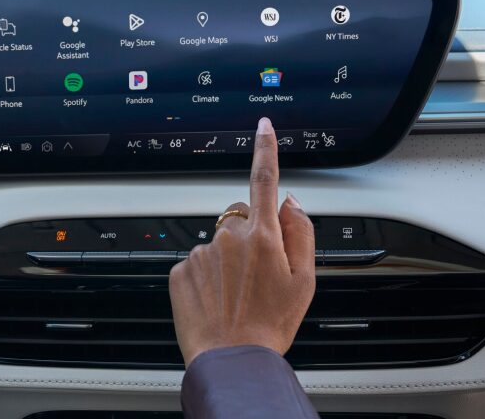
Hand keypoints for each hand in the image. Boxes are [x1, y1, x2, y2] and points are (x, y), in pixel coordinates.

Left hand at [168, 117, 315, 365]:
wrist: (231, 357)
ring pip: (218, 243)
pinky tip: (216, 299)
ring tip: (236, 294)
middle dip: (250, 236)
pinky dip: (206, 275)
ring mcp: (201, 252)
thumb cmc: (270, 324)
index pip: (264, 180)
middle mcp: (228, 237)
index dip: (265, 149)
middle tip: (258, 276)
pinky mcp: (179, 268)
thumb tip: (290, 201)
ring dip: (227, 260)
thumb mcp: (305, 281)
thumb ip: (301, 233)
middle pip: (241, 219)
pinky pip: (197, 262)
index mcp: (263, 236)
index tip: (263, 126)